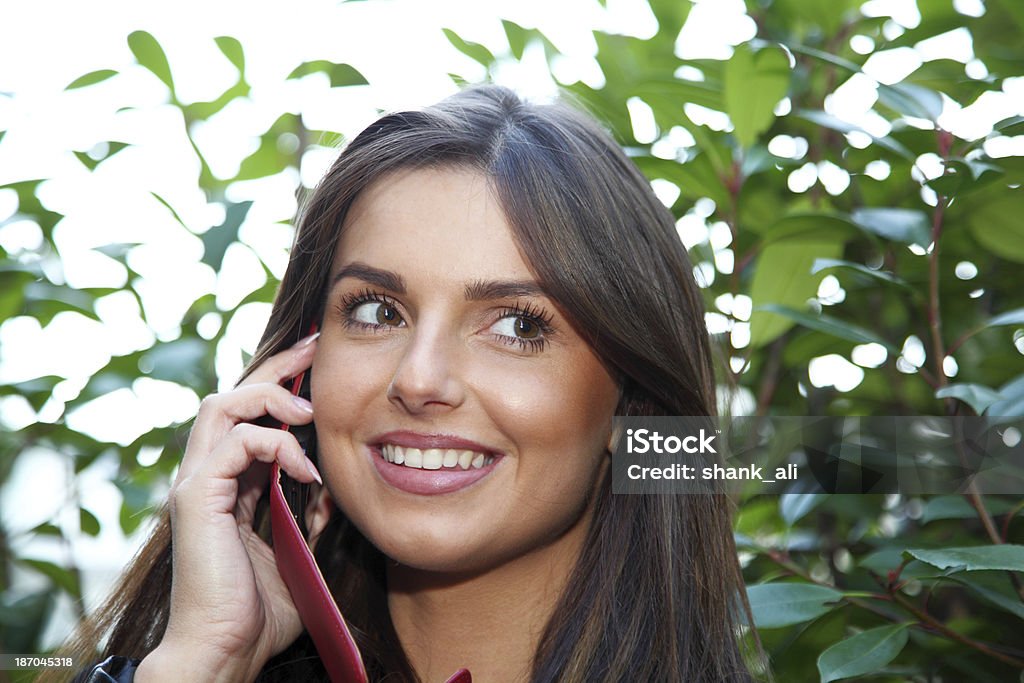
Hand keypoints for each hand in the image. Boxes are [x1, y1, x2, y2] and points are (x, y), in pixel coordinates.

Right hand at [136, 334, 322, 682]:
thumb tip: (332, 484)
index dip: (281, 384)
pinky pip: (235, 444)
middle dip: (275, 367)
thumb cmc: (259, 612)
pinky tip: (307, 472)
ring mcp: (196, 485)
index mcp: (229, 486)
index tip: (317, 362)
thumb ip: (309, 515)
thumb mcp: (298, 552)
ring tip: (310, 411)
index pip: (249, 416)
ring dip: (270, 396)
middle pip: (231, 395)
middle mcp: (206, 477)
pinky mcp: (196, 499)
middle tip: (314, 346)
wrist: (226, 652)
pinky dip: (276, 446)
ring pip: (221, 405)